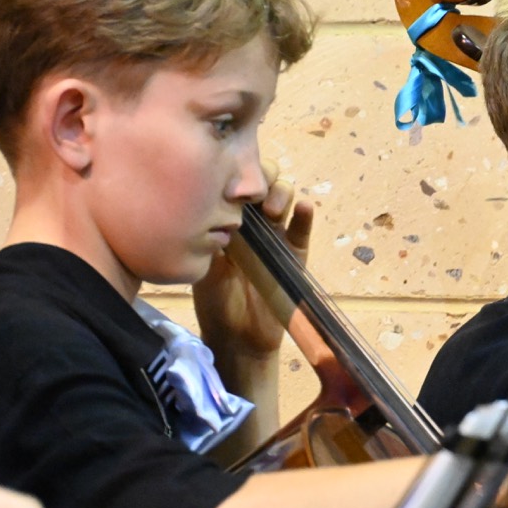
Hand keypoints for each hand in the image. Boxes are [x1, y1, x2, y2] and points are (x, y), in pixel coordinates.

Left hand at [194, 159, 313, 358]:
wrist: (239, 337)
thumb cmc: (215, 302)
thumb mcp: (202, 262)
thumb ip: (207, 234)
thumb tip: (208, 203)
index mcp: (226, 217)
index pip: (235, 179)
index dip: (235, 170)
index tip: (227, 182)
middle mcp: (253, 220)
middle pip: (263, 179)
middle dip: (261, 176)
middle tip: (251, 195)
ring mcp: (277, 234)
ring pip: (285, 195)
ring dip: (280, 192)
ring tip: (272, 210)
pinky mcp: (296, 251)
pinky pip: (302, 228)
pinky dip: (304, 214)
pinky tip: (302, 207)